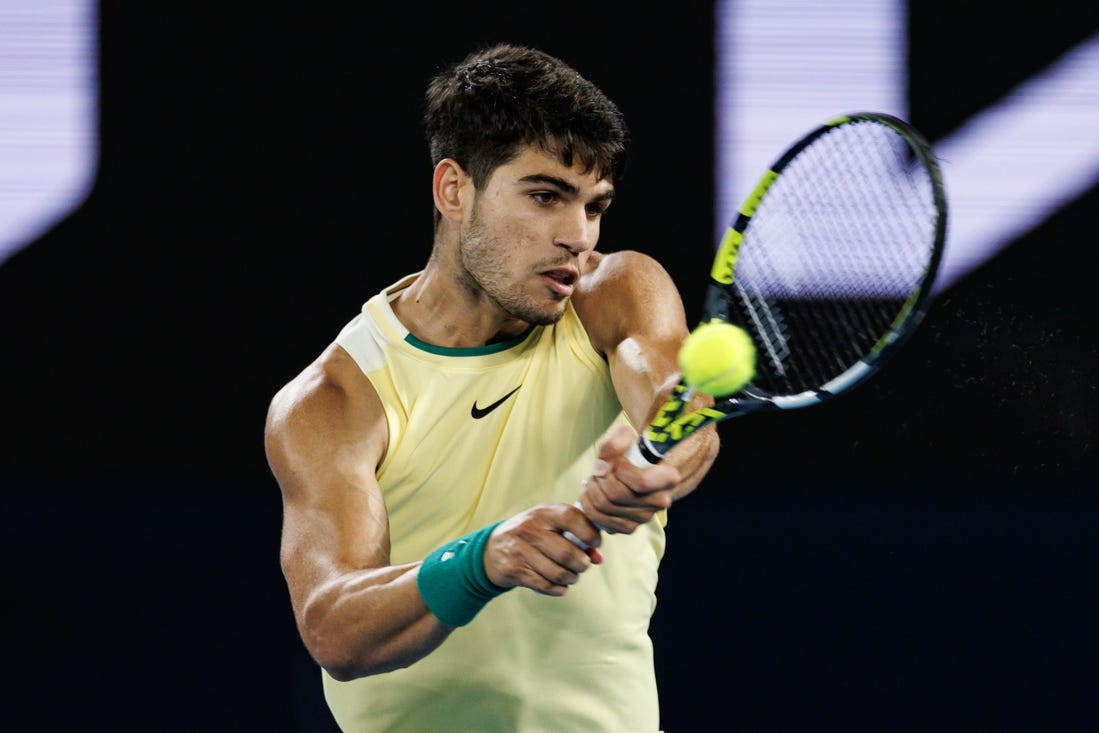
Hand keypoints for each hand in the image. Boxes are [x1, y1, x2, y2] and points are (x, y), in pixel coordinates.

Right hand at [483, 504, 602, 595]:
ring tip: (572, 575)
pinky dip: (559, 589)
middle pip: (567, 553)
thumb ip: (576, 536)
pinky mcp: (514, 570)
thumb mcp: (550, 526)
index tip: (595, 543)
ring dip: (571, 578)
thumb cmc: (533, 534)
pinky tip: (560, 584)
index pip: (572, 517)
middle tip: (583, 565)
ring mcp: (520, 550)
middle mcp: (530, 529)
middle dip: (582, 564)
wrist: (493, 548)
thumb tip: (598, 558)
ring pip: (558, 573)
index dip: (589, 533)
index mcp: (543, 513)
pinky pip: (545, 585)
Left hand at [576, 424, 680, 535]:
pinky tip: (591, 492)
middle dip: (600, 478)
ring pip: (605, 507)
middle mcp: (659, 501)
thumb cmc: (632, 451)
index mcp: (667, 478)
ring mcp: (644, 517)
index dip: (620, 471)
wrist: (635, 467)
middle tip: (598, 467)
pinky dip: (589, 504)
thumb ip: (616, 442)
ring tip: (594, 477)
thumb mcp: (625, 437)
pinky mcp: (629, 526)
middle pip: (617, 495)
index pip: (641, 482)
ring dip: (592, 489)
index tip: (614, 461)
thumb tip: (602, 465)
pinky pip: (600, 520)